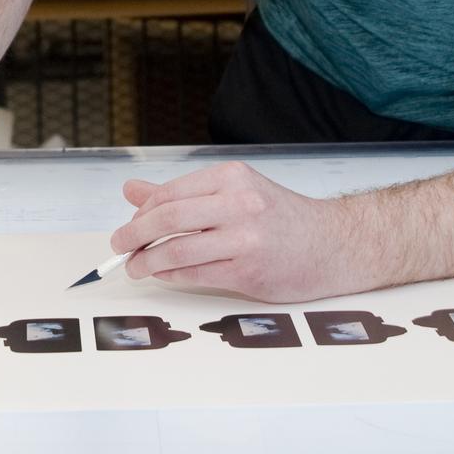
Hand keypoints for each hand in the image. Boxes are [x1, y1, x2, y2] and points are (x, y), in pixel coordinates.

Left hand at [108, 162, 343, 300]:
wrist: (335, 245)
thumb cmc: (283, 219)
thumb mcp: (235, 193)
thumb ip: (183, 193)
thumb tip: (131, 190)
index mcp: (232, 177)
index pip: (170, 193)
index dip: (141, 212)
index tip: (130, 225)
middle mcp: (238, 203)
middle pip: (167, 219)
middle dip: (133, 235)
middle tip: (119, 246)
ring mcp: (244, 238)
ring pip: (176, 250)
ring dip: (147, 262)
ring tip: (136, 267)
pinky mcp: (249, 271)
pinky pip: (195, 274)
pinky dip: (171, 277)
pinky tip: (164, 275)